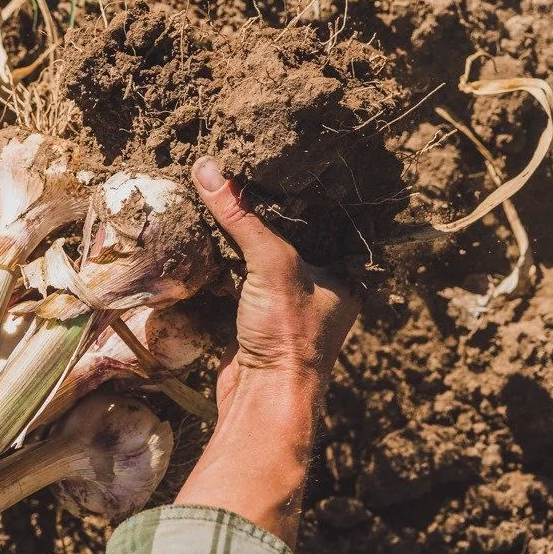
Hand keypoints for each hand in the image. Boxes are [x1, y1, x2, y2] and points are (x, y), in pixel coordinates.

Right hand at [191, 157, 358, 403]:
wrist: (263, 399)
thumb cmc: (288, 335)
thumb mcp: (271, 264)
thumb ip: (241, 217)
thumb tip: (208, 168)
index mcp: (344, 273)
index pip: (326, 218)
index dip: (306, 190)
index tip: (282, 154)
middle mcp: (320, 287)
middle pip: (290, 235)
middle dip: (266, 208)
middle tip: (243, 167)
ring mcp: (285, 304)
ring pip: (262, 256)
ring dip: (241, 232)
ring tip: (221, 190)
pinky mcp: (255, 317)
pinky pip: (239, 277)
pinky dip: (224, 257)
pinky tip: (208, 230)